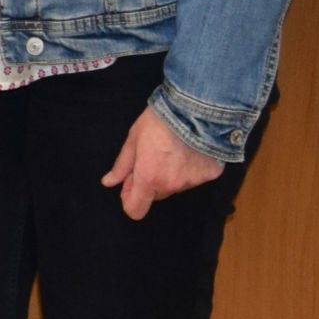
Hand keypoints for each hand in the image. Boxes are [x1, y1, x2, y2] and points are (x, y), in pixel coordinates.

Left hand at [101, 105, 228, 219]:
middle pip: (156, 196)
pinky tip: (191, 149)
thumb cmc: (160, 120)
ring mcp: (192, 181)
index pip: (135, 210)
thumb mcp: (134, 139)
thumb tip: (109, 182)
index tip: (132, 182)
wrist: (196, 107)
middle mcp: (171, 185)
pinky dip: (191, 168)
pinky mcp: (210, 174)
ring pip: (176, 186)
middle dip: (150, 182)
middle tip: (152, 157)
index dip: (130, 199)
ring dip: (171, 175)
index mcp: (149, 178)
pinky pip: (195, 177)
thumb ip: (122, 165)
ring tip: (173, 149)